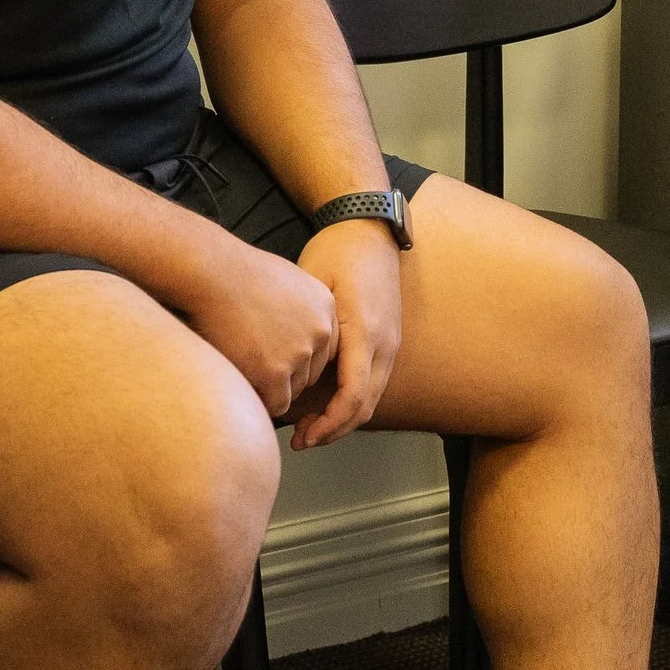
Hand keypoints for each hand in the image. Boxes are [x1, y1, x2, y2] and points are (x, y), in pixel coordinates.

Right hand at [184, 242, 339, 419]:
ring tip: (245, 372)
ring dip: (272, 389)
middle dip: (288, 375)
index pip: (324, 346)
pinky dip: (262, 402)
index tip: (276, 355)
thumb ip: (296, 308)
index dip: (299, 356)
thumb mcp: (283, 281)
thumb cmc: (233, 272)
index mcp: (325, 305)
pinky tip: (242, 385)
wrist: (211, 272)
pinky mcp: (275, 373)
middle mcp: (320, 329)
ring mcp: (300, 352)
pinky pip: (277, 404)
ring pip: (295, 389)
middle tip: (256, 368)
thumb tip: (286, 330)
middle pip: (312, 371)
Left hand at [290, 218, 405, 448]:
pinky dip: (352, 400)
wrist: (369, 229)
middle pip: (366, 406)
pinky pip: (374, 381)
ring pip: (373, 397)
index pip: (353, 397)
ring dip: (343, 418)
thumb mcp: (311, 289)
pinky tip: (325, 401)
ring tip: (309, 427)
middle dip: (335, 430)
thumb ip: (303, 334)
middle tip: (301, 441)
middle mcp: (385, 342)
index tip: (301, 437)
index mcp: (365, 332)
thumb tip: (277, 376)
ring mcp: (392, 341)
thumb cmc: (336, 253)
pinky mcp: (389, 338)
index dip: (327, 424)